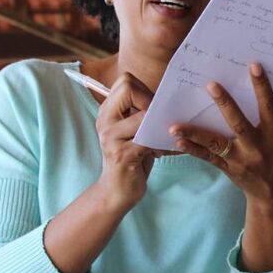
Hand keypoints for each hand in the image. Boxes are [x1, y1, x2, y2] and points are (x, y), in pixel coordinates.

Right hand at [94, 72, 159, 211]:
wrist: (117, 190)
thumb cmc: (132, 156)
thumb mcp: (132, 130)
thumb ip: (140, 112)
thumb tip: (168, 94)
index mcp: (107, 111)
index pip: (125, 81)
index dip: (144, 89)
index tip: (152, 108)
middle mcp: (104, 121)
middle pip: (129, 88)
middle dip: (150, 101)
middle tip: (157, 121)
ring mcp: (111, 137)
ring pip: (143, 114)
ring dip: (159, 125)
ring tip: (160, 139)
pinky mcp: (123, 154)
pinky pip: (148, 138)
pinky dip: (160, 144)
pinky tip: (160, 152)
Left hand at [170, 62, 272, 209]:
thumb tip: (268, 92)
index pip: (269, 107)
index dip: (262, 86)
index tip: (253, 65)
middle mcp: (258, 147)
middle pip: (239, 122)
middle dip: (225, 103)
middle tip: (210, 84)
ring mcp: (241, 159)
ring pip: (216, 143)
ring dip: (195, 133)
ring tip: (175, 125)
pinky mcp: (229, 169)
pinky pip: (208, 158)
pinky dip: (192, 149)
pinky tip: (176, 141)